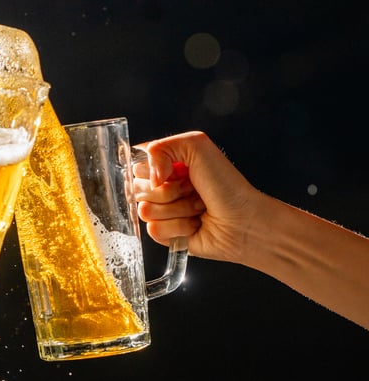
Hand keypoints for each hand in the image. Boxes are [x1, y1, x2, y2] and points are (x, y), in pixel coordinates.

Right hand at [132, 130, 259, 263]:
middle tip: (192, 190)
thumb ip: (161, 147)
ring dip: (177, 209)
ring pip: (145, 211)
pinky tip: (194, 224)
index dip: (154, 169)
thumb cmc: (227, 185)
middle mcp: (162, 187)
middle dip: (168, 190)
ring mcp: (163, 211)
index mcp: (166, 163)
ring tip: (197, 207)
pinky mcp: (166, 234)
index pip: (137, 164)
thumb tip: (149, 176)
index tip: (178, 171)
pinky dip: (178, 227)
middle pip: (138, 189)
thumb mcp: (197, 146)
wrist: (243, 221)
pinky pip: (154, 231)